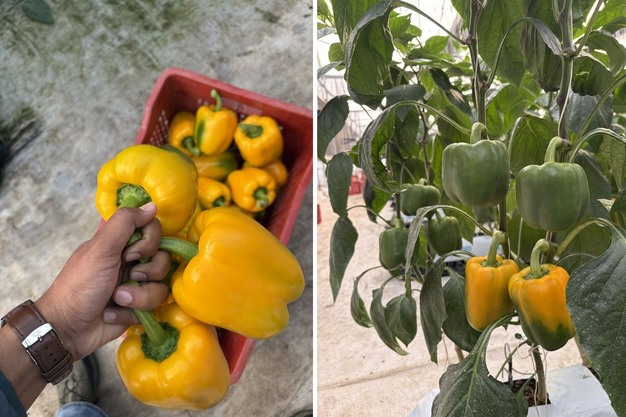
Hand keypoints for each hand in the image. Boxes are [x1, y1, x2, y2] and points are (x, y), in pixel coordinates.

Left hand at [36, 202, 169, 359]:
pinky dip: (131, 312)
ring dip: (138, 296)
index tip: (130, 252)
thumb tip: (153, 206)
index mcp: (121, 243)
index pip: (154, 230)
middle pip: (163, 259)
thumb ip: (125, 223)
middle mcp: (131, 261)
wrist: (67, 328)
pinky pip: (153, 307)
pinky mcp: (138, 308)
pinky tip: (112, 313)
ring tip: (117, 299)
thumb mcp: (100, 248)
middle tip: (127, 274)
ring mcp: (136, 285)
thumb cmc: (80, 284)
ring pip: (161, 286)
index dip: (149, 242)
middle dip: (147, 271)